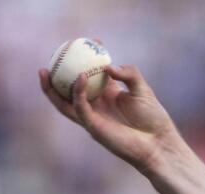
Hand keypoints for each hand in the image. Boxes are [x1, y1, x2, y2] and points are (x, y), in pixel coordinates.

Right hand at [39, 62, 180, 173]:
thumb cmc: (153, 118)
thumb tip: (108, 66)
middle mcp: (96, 106)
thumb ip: (129, 74)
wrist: (158, 143)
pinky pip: (80, 107)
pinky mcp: (93, 127)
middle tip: (54, 55)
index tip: (91, 41)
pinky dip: (78, 92)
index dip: (88, 58)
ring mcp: (92, 117)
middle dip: (57, 75)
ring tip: (46, 70)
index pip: (91, 75)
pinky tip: (80, 77)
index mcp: (107, 96)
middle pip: (68, 90)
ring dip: (52, 88)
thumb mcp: (142, 90)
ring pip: (64, 102)